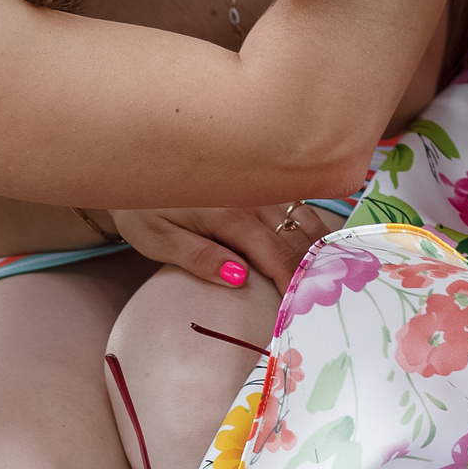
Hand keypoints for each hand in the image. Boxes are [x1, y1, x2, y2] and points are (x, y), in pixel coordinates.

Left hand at [110, 203, 325, 290]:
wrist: (133, 161)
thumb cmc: (142, 208)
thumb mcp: (158, 239)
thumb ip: (200, 257)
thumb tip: (240, 278)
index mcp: (227, 215)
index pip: (273, 254)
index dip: (293, 282)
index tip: (307, 307)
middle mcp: (249, 198)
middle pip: (294, 238)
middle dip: (313, 268)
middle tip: (332, 297)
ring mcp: (256, 187)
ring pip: (300, 218)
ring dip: (316, 245)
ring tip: (334, 272)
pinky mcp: (255, 182)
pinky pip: (293, 203)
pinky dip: (309, 224)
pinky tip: (321, 241)